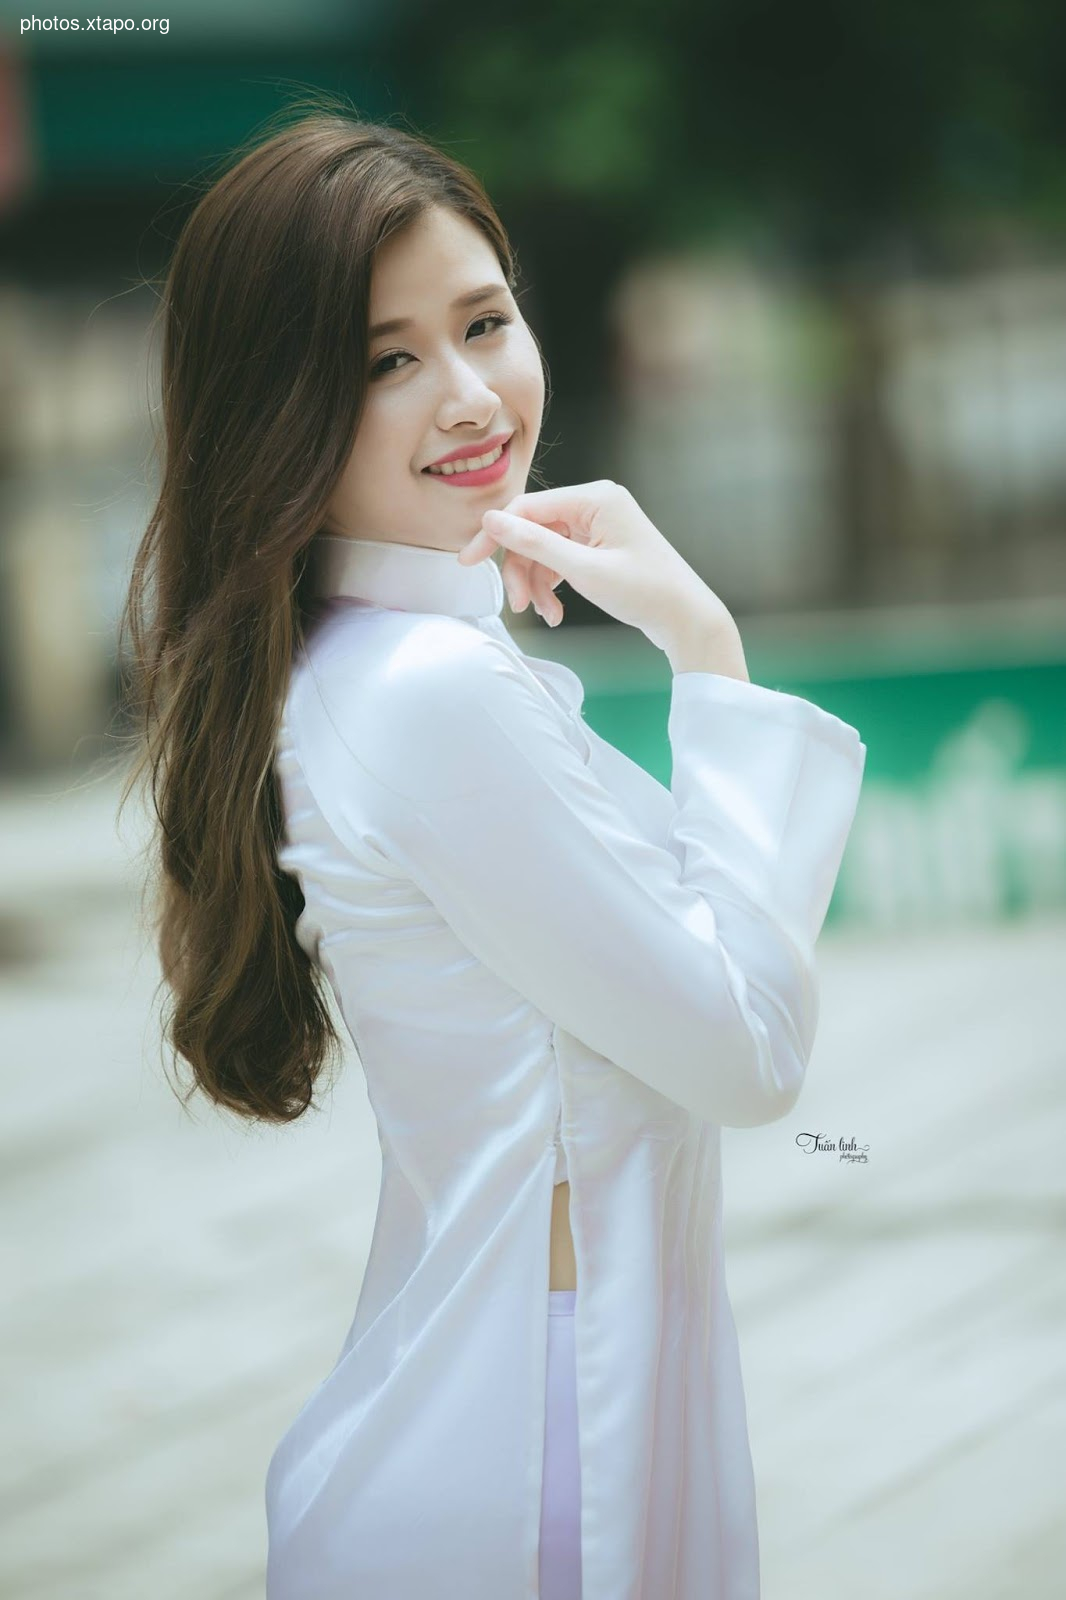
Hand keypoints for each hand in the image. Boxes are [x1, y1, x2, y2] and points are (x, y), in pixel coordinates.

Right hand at [457, 480, 735, 649]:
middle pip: (534, 531)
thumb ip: (534, 544)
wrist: (687, 619)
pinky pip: (561, 561)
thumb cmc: (646, 592)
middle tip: (517, 605)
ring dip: (536, 584)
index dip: (496, 535)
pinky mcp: (599, 547)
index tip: (468, 561)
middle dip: (521, 570)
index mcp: (596, 498)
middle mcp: (596, 504)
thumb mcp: (584, 570)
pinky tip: (555, 612)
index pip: (528, 508)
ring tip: (545, 615)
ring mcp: (598, 526)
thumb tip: (491, 519)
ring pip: (544, 550)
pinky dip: (552, 586)